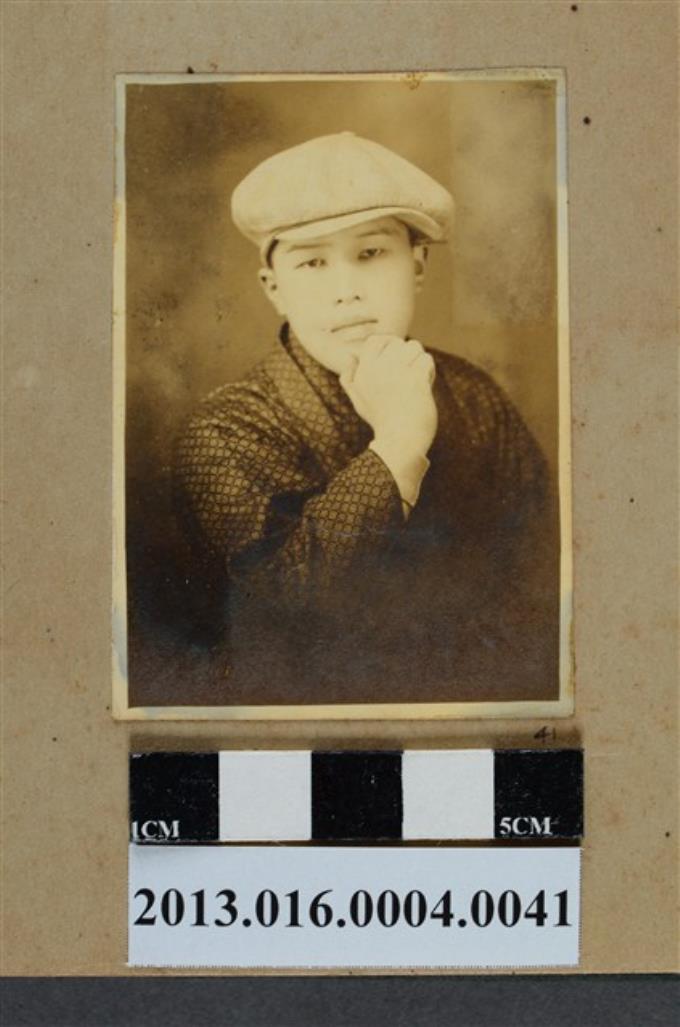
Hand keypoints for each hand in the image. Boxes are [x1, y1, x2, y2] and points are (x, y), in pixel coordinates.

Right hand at [339, 335, 437, 459]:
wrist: (400, 442)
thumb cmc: (382, 421)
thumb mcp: (359, 401)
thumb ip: (350, 379)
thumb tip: (350, 358)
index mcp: (363, 372)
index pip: (375, 340)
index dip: (389, 344)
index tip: (397, 359)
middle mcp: (376, 368)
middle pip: (399, 343)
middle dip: (408, 357)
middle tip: (407, 379)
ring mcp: (396, 372)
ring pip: (415, 348)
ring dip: (419, 363)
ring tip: (416, 382)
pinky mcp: (414, 378)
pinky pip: (426, 360)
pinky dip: (429, 373)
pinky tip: (424, 388)